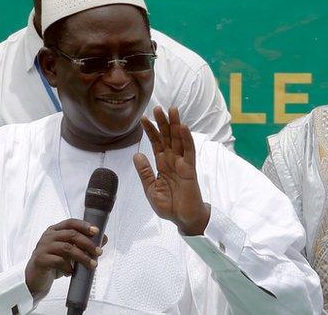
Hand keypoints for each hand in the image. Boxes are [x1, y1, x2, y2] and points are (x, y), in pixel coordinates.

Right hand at [24, 219, 105, 300]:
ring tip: (91, 265)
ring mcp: (43, 247)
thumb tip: (104, 239)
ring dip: (82, 257)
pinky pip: (58, 261)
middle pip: (71, 235)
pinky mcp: (40, 259)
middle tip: (99, 252)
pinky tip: (72, 272)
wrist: (35, 278)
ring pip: (66, 248)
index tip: (96, 232)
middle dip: (88, 243)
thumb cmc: (53, 262)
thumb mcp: (69, 252)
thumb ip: (83, 245)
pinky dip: (68, 267)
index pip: (71, 223)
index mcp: (55, 230)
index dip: (84, 225)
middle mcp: (48, 236)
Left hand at [133, 107, 210, 235]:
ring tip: (171, 110)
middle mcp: (172, 160)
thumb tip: (137, 154)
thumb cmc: (169, 205)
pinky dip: (187, 139)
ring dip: (175, 125)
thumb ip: (145, 172)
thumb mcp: (151, 189)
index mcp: (162, 164)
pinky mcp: (190, 169)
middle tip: (157, 107)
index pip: (156, 143)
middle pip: (168, 137)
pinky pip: (189, 151)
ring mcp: (182, 163)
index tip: (143, 118)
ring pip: (179, 140)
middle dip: (162, 122)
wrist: (183, 219)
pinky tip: (183, 127)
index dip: (150, 131)